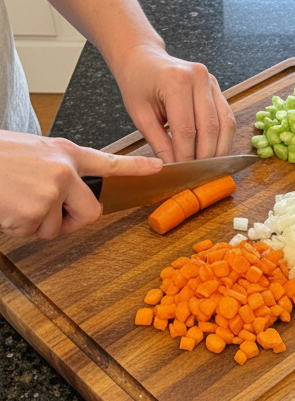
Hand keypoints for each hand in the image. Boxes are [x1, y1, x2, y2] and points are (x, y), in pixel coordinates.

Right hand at [0, 131, 161, 238]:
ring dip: (36, 222)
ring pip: (58, 227)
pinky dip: (19, 226)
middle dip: (72, 221)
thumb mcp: (29, 153)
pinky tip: (5, 205)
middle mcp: (63, 171)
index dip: (135, 167)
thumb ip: (55, 170)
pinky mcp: (36, 212)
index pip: (107, 161)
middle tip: (45, 210)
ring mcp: (51, 192)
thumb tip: (67, 192)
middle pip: (91, 212)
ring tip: (13, 197)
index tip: (159, 168)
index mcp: (62, 153)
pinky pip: (36, 233)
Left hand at [107, 42, 235, 162]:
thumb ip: (159, 143)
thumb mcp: (140, 115)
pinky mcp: (218, 89)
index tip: (183, 173)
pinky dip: (223, 139)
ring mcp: (211, 82)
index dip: (186, 156)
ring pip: (225, 125)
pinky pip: (227, 119)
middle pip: (210, 129)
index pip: (186, 130)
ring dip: (220, 150)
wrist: (143, 59)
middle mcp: (198, 78)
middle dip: (205, 156)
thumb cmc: (138, 84)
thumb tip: (174, 168)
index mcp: (175, 81)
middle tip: (197, 174)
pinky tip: (215, 151)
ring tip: (209, 166)